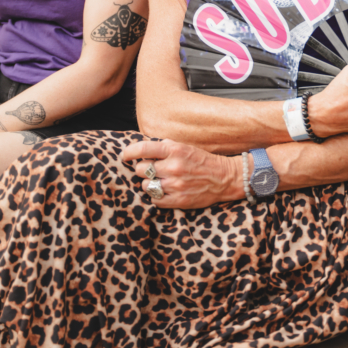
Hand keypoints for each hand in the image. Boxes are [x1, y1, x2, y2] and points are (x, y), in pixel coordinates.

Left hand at [122, 138, 242, 208]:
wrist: (223, 177)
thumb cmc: (200, 160)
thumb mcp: (184, 146)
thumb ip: (164, 147)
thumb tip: (141, 150)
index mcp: (174, 149)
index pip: (143, 149)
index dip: (129, 152)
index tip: (124, 156)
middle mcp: (173, 166)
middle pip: (141, 170)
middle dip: (142, 170)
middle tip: (149, 170)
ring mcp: (175, 185)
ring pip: (146, 186)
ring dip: (148, 184)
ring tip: (158, 181)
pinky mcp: (178, 200)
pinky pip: (155, 200)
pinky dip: (156, 197)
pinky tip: (163, 191)